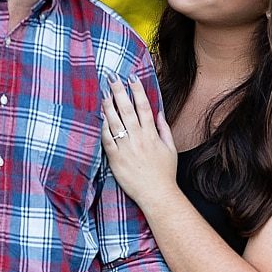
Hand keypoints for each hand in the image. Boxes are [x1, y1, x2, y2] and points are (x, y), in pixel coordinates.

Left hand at [100, 74, 177, 210]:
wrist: (157, 194)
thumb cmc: (165, 173)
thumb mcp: (170, 149)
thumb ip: (164, 129)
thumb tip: (159, 113)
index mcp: (152, 134)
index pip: (144, 106)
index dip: (137, 90)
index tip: (131, 77)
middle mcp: (139, 138)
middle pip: (127, 109)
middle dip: (119, 91)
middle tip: (112, 77)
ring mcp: (126, 148)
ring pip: (115, 121)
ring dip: (108, 105)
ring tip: (104, 92)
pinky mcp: (115, 158)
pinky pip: (107, 139)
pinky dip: (103, 127)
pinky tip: (100, 117)